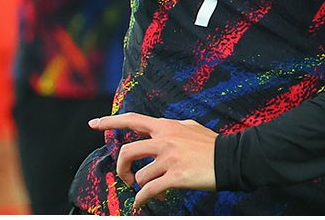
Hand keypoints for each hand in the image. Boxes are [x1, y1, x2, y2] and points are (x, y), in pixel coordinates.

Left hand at [89, 112, 217, 206]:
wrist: (231, 158)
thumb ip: (171, 127)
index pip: (133, 119)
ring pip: (140, 175)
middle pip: (127, 152)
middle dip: (121, 169)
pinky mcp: (175, 176)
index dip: (110, 121)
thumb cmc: (212, 145)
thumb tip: (156, 127)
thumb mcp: (190, 127)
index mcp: (166, 126)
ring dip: (139, 187)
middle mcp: (165, 140)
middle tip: (127, 177)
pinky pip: (148, 191)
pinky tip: (141, 204)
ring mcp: (169, 158)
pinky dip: (141, 200)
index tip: (93, 124)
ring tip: (147, 190)